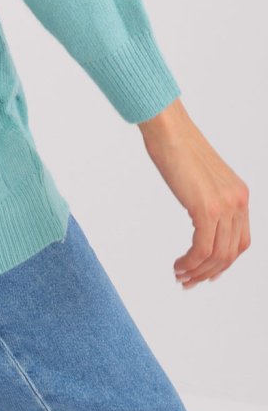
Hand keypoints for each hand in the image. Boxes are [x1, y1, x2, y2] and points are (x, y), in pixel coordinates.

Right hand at [137, 99, 250, 287]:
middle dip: (209, 273)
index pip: (241, 241)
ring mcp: (225, 205)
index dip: (224, 263)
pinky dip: (190, 262)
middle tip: (188, 281)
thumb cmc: (178, 146)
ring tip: (180, 275)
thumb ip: (208, 198)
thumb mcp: (202, 178)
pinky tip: (178, 264)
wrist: (169, 130)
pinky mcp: (206, 208)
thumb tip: (201, 219)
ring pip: (218, 255)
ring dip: (197, 271)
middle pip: (230, 253)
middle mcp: (238, 202)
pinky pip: (202, 248)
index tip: (205, 272)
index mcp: (240, 195)